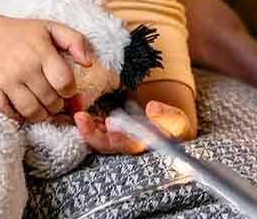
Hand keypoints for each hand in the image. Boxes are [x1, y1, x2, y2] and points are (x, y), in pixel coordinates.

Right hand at [0, 13, 91, 123]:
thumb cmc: (23, 33)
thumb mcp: (51, 28)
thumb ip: (75, 41)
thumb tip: (89, 64)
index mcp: (41, 51)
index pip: (64, 82)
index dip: (70, 91)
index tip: (67, 89)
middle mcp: (23, 66)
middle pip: (50, 100)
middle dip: (57, 104)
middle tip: (55, 99)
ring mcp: (5, 80)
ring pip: (32, 111)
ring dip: (42, 114)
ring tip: (43, 107)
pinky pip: (10, 114)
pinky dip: (19, 116)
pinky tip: (23, 108)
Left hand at [74, 101, 193, 154]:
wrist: (172, 133)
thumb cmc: (175, 129)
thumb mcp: (178, 122)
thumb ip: (167, 116)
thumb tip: (152, 108)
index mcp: (144, 147)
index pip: (127, 146)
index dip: (115, 137)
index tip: (109, 122)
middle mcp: (129, 148)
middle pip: (108, 145)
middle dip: (92, 133)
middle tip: (81, 117)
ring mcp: (121, 142)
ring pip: (100, 139)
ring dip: (87, 128)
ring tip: (78, 114)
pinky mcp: (116, 134)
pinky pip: (99, 131)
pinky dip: (90, 122)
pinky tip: (82, 112)